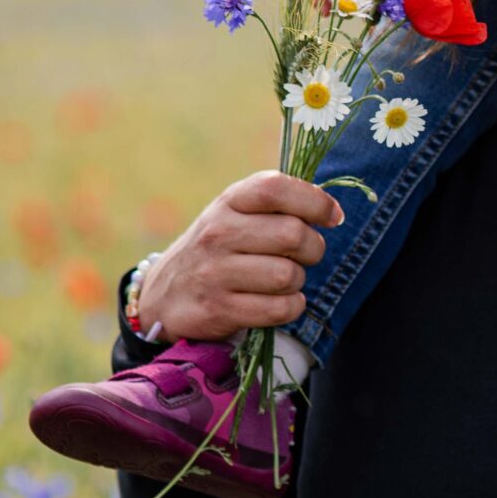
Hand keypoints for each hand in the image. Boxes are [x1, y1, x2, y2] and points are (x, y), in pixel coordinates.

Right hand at [137, 174, 343, 342]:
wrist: (163, 295)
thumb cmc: (218, 249)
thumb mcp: (235, 215)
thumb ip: (277, 205)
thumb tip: (332, 211)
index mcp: (229, 202)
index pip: (275, 188)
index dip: (315, 201)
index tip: (332, 217)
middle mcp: (218, 233)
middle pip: (293, 235)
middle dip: (313, 249)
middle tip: (303, 256)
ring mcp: (215, 272)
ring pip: (288, 275)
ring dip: (297, 282)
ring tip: (283, 281)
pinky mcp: (218, 309)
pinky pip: (279, 309)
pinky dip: (290, 307)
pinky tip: (279, 303)